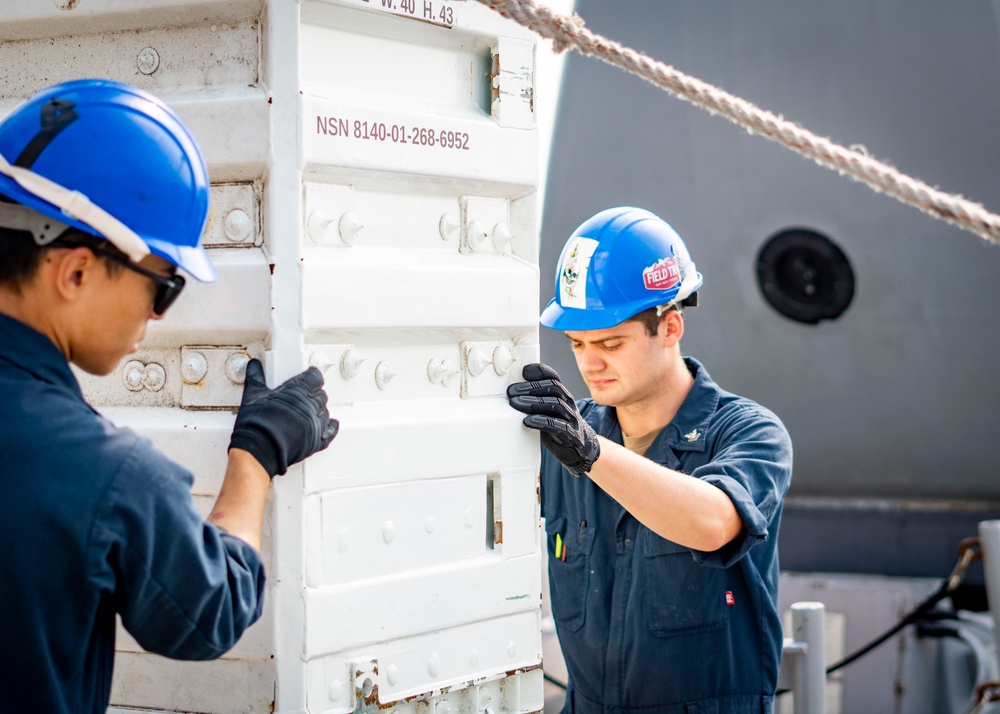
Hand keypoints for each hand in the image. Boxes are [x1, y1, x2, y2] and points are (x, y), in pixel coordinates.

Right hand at [229, 359, 338, 477]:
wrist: (260, 449)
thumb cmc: (257, 423)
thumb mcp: (253, 395)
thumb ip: (256, 378)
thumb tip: (254, 367)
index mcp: (299, 390)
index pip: (315, 377)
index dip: (311, 377)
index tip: (307, 377)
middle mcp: (311, 405)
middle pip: (320, 395)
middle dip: (312, 395)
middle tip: (301, 397)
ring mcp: (316, 423)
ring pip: (324, 412)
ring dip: (317, 411)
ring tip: (305, 414)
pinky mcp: (317, 440)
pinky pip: (330, 432)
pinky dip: (328, 428)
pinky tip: (324, 426)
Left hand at [506, 363, 599, 475]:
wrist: (579, 448)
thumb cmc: (558, 427)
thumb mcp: (547, 411)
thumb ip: (536, 400)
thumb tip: (511, 392)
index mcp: (563, 395)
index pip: (553, 377)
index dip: (540, 372)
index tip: (524, 371)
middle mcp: (569, 403)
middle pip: (553, 388)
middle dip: (530, 387)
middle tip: (511, 391)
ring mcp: (572, 418)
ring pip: (555, 404)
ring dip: (533, 402)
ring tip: (515, 403)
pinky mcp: (572, 435)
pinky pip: (558, 426)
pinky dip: (541, 422)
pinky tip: (527, 421)